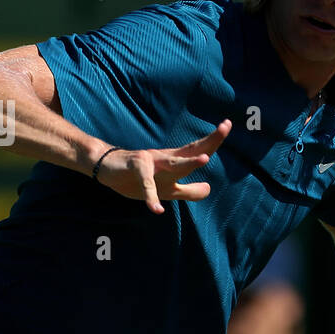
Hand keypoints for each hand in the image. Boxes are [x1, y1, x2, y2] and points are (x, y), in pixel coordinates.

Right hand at [95, 120, 229, 213]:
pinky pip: (145, 185)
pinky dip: (150, 196)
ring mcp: (150, 162)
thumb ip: (189, 190)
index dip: (213, 140)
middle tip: (225, 127)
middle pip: (191, 150)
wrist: (106, 168)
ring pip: (172, 163)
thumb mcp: (168, 188)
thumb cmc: (138, 176)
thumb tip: (209, 189)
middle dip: (208, 141)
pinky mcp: (134, 170)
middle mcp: (166, 158)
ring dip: (188, 162)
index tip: (228, 124)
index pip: (198, 150)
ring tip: (204, 161)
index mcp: (174, 161)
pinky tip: (156, 209)